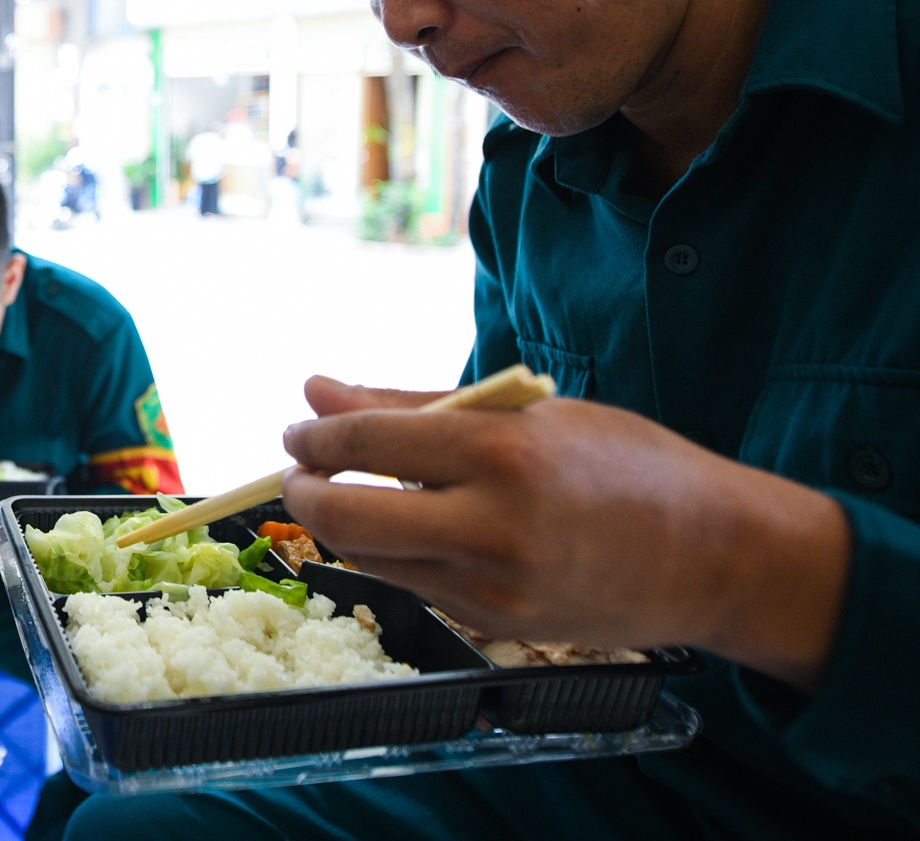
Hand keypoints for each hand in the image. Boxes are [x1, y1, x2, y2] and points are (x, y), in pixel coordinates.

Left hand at [280, 375, 850, 690]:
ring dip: (343, 527)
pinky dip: (394, 555)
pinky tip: (409, 528)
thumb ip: (414, 405)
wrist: (717, 556)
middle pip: (347, 517)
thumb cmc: (627, 464)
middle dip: (304, 492)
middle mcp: (491, 526)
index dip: (316, 436)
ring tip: (352, 493)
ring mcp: (492, 587)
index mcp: (502, 454)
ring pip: (372, 559)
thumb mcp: (528, 413)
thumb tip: (317, 389)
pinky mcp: (496, 626)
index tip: (298, 430)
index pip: (367, 441)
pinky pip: (414, 586)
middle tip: (300, 472)